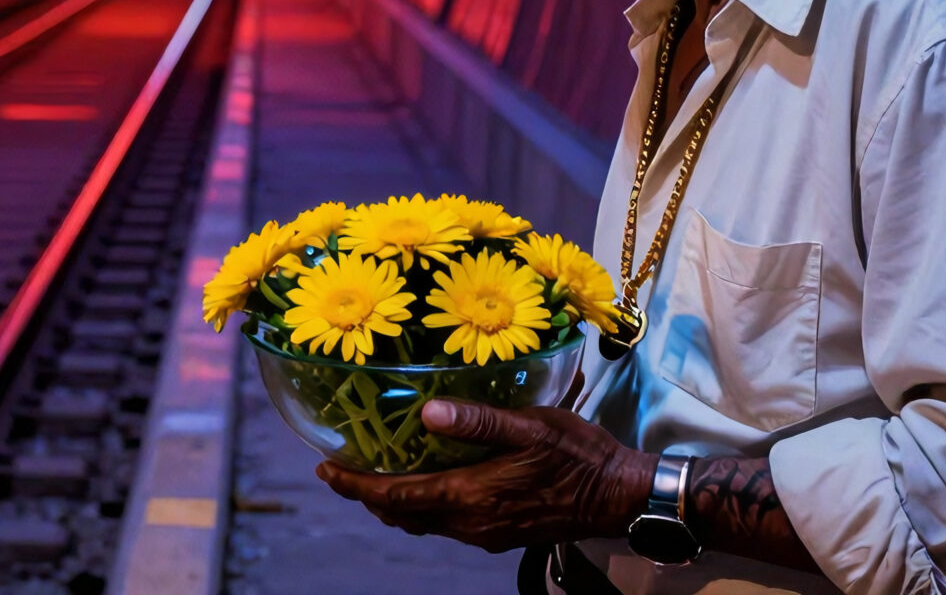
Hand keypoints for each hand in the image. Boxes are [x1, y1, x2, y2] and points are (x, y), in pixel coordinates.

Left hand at [314, 398, 653, 551]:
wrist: (620, 496)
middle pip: (402, 513)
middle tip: (339, 468)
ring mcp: (486, 532)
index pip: (396, 495)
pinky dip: (421, 505)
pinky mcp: (500, 532)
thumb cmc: (578, 455)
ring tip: (372, 474)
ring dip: (393, 501)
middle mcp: (471, 522)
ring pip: (423, 521)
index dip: (355, 484)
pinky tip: (423, 483)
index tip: (325, 468)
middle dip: (366, 493)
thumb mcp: (530, 426)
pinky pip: (446, 524)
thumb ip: (479, 420)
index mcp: (470, 496)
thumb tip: (427, 414)